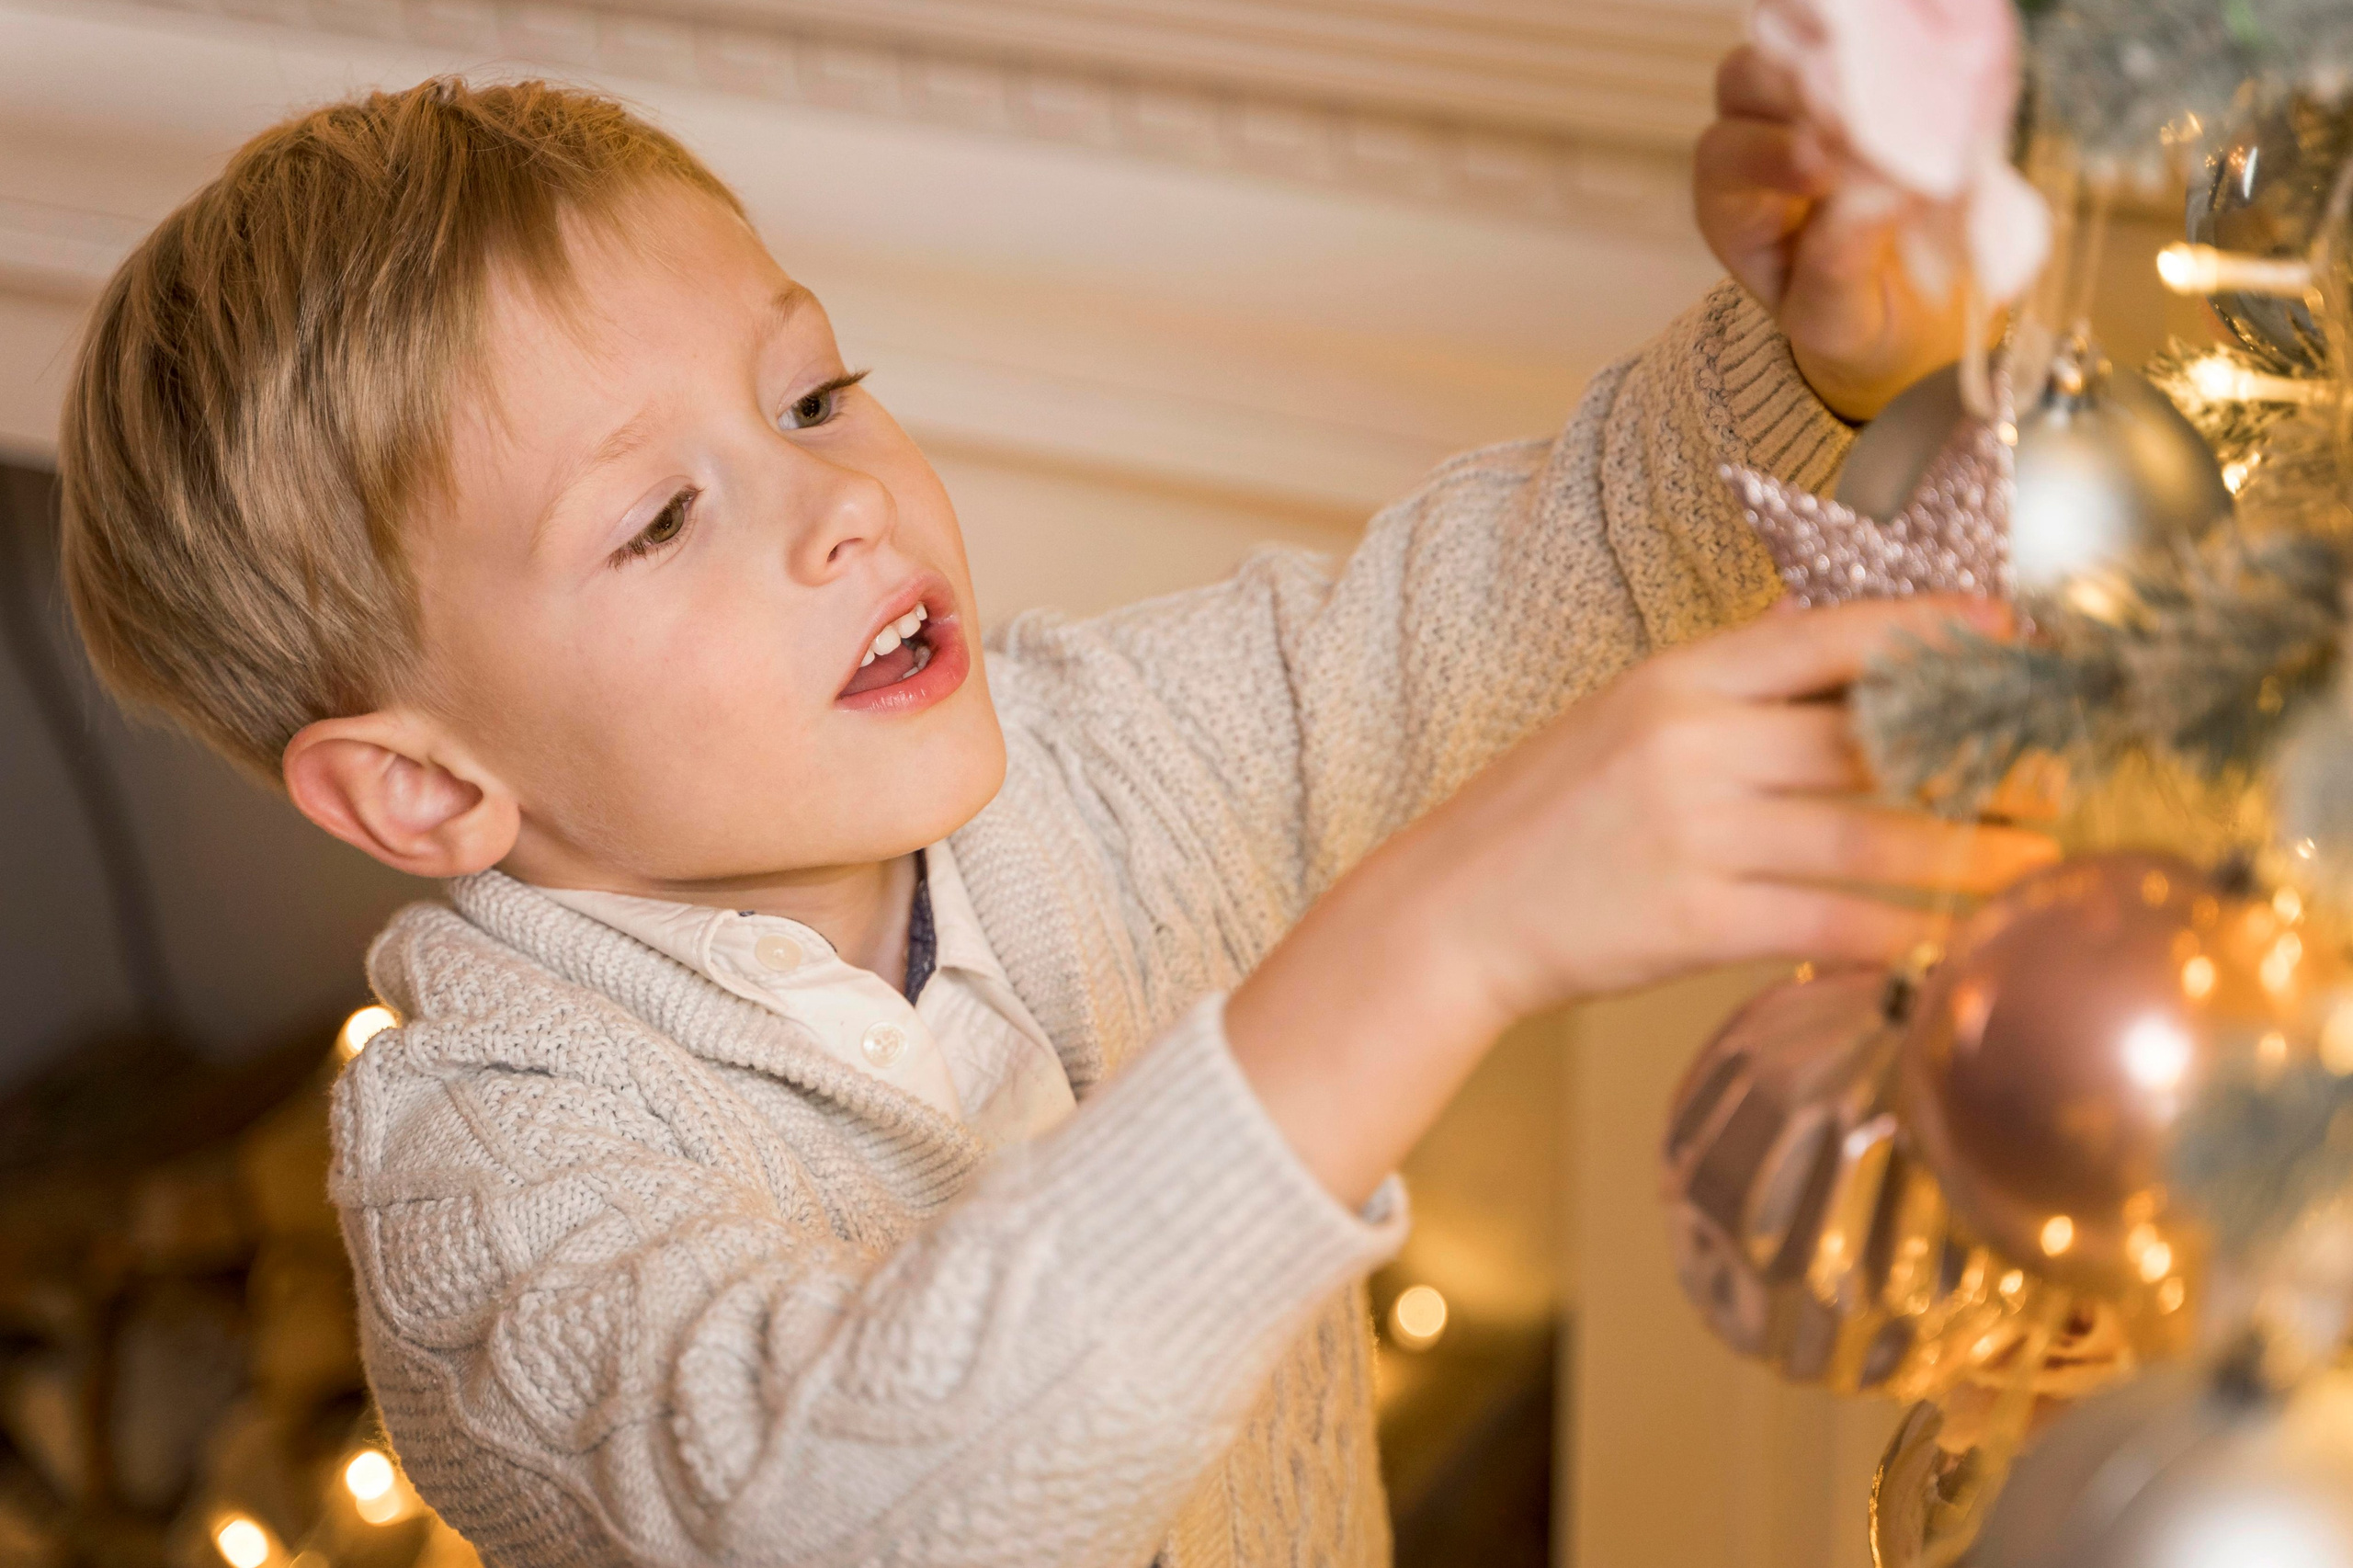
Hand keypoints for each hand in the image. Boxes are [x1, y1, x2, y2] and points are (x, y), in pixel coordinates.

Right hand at [1227, 597, 2056, 1204]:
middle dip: (1975, 752)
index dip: (1931, 635)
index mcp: (1677, 679)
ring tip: (2041, 860)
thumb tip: (1831, 640)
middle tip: (2054, 765)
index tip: (2012, 640)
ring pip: (1869, 836)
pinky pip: (1829, 922)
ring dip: (1971, 853)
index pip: (1828, 636)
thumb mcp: (1624, 718)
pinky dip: (1904, 932)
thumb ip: (1727, 687)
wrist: (1448, 913)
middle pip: (1869, 736)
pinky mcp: (1692, 921)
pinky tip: (1957, 940)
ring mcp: (1693, 832)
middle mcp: (1691, 744)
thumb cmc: (1542, 817)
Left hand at [1694, 45, 1973, 421]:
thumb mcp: (1834, 319)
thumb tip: (1872, 204)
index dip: (1768, 154)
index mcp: (1732, 204)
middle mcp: (1754, 139)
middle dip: (1799, 88)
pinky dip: (1892, 53)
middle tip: (1861, 114)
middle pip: (1747, 80)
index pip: (1725, 156)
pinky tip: (1932, 72)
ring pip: (1800, 47)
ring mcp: (1804, 102)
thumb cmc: (1851, 313)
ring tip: (1899, 90)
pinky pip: (1862, 47)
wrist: (1901, 299)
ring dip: (1845, 62)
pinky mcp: (1858, 85)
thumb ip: (1836, 270)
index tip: (1822, 169)